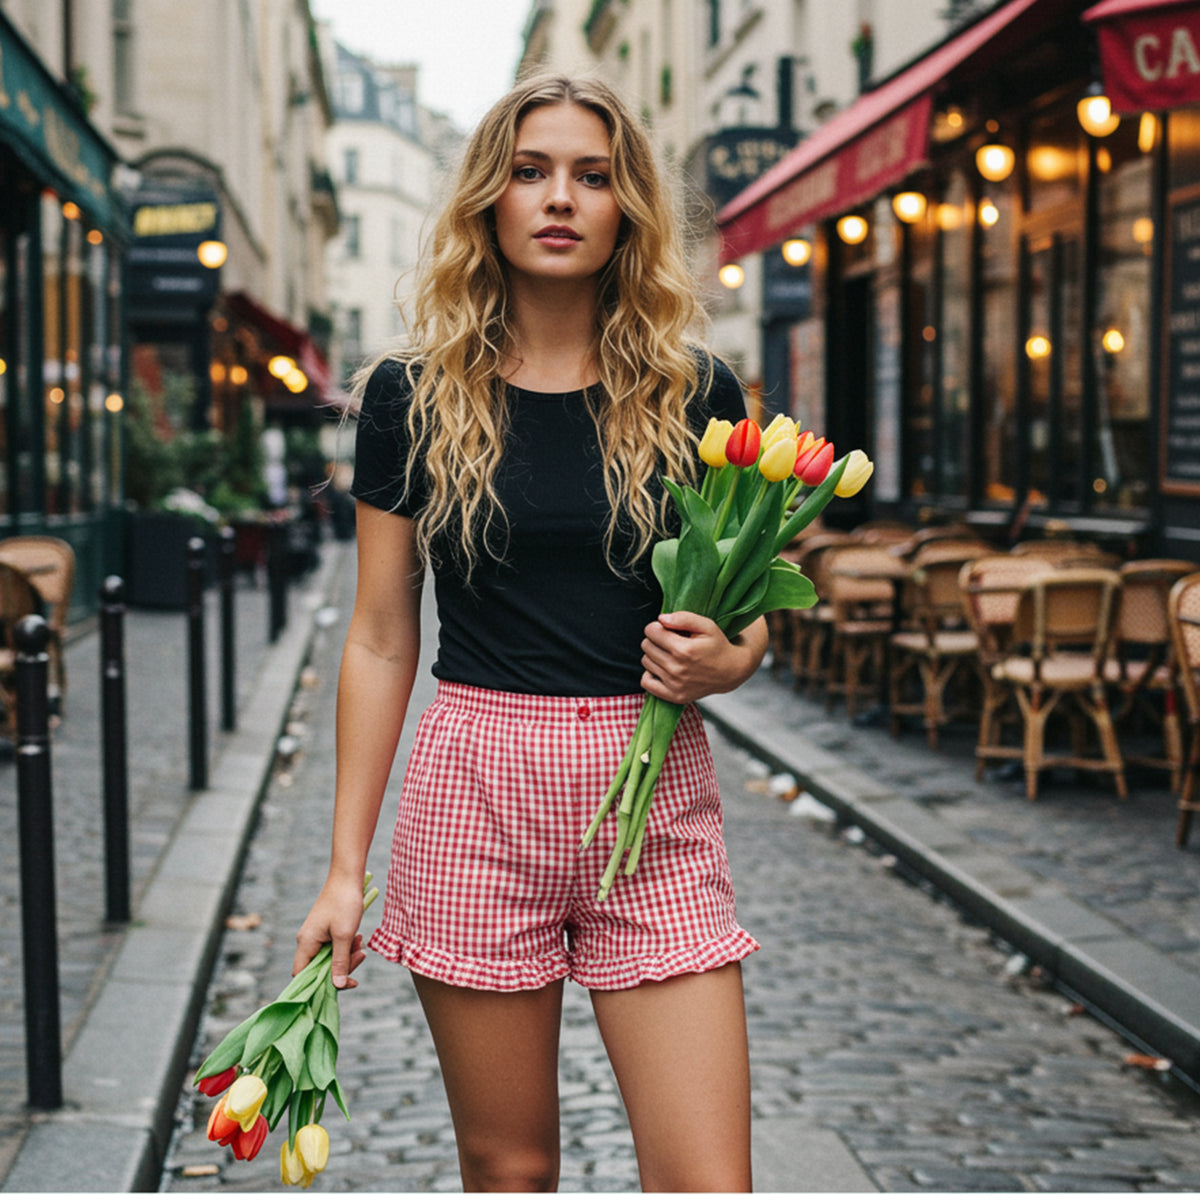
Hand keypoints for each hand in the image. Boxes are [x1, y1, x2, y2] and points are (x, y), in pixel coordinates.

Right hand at [293, 876, 368, 988]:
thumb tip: (338, 986)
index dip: (320, 984)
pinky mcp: (325, 930)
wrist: (348, 876)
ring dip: (347, 955)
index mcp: (306, 943)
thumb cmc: (344, 903)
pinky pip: (334, 946)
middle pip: (320, 968)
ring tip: (360, 943)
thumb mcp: (344, 936)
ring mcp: (316, 935)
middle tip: (360, 956)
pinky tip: (357, 937)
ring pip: (330, 957)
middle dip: (342, 966)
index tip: (344, 983)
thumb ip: (340, 962)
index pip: (302, 975)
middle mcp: (307, 941)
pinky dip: (346, 946)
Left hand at [640, 611, 766, 704]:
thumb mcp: (706, 625)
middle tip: (669, 641)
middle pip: (646, 646)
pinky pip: (646, 682)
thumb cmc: (717, 646)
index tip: (666, 629)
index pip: (651, 631)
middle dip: (655, 639)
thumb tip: (661, 619)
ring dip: (653, 655)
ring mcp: (675, 685)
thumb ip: (683, 618)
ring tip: (669, 654)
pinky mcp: (674, 696)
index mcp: (684, 650)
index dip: (657, 626)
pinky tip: (662, 668)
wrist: (730, 671)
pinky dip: (650, 674)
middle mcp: (677, 669)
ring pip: (645, 662)